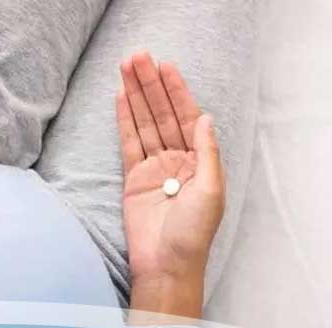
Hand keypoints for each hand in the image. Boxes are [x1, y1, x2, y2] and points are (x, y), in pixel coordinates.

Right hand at [116, 52, 225, 318]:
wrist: (166, 265)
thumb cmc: (193, 234)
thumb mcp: (211, 191)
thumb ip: (207, 152)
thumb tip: (205, 118)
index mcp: (201, 162)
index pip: (188, 117)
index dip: (177, 92)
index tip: (166, 67)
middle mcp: (178, 161)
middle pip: (163, 114)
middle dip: (151, 86)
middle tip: (139, 57)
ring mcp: (155, 168)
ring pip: (144, 124)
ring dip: (136, 96)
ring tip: (126, 68)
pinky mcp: (133, 179)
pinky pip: (128, 143)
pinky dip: (124, 121)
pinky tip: (120, 99)